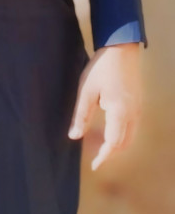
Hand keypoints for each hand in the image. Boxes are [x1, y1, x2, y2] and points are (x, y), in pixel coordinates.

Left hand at [68, 42, 142, 169]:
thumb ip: (81, 115)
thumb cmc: (101, 67)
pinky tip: (110, 131)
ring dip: (116, 145)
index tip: (93, 166)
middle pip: (123, 143)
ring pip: (130, 137)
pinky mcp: (137, 103)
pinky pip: (132, 127)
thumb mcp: (86, 91)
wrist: (121, 47)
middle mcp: (132, 115)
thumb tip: (74, 137)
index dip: (103, 157)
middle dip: (110, 153)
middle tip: (95, 157)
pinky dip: (122, 135)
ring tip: (101, 146)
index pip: (113, 144)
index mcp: (119, 113)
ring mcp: (137, 109)